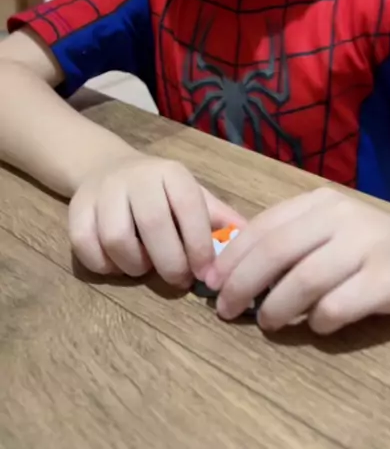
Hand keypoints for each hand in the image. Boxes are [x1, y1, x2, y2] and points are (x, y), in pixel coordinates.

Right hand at [69, 153, 244, 284]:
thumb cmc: (160, 191)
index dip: (200, 246)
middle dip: (170, 263)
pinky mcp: (76, 209)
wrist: (107, 167)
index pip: (190, 209)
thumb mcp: (192, 195)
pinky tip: (118, 265)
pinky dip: (104, 266)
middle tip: (178, 281)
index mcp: (171, 174)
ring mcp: (103, 191)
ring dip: (134, 265)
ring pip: (116, 238)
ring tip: (145, 267)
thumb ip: (219, 218)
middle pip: (153, 225)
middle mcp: (137, 177)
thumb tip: (253, 241)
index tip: (207, 274)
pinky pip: (86, 247)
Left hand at [204, 188, 389, 334]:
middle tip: (225, 308)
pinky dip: (317, 321)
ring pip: (303, 280)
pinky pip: (337, 306)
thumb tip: (230, 269)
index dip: (232, 256)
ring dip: (275, 307)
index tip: (210, 281)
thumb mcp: (326, 228)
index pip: (263, 226)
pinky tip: (314, 325)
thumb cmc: (365, 243)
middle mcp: (339, 218)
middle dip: (242, 283)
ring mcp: (364, 247)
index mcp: (319, 203)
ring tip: (265, 322)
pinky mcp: (385, 280)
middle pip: (276, 251)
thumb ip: (288, 239)